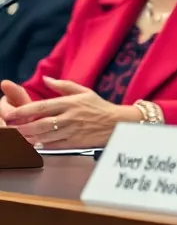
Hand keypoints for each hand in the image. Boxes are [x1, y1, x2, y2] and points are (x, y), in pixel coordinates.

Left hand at [5, 77, 136, 148]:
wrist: (118, 123)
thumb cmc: (100, 106)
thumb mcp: (84, 91)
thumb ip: (63, 85)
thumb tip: (46, 78)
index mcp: (70, 103)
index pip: (42, 107)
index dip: (24, 111)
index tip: (11, 113)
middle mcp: (70, 117)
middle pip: (40, 124)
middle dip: (22, 127)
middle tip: (10, 128)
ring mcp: (71, 131)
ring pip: (44, 136)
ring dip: (28, 137)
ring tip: (17, 137)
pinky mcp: (74, 143)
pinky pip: (53, 145)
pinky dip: (40, 145)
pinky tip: (32, 143)